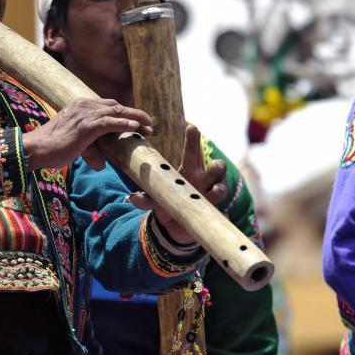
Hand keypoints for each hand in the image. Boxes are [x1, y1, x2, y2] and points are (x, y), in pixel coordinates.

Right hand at [22, 98, 151, 170]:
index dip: (125, 112)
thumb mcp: (75, 144)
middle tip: (149, 125)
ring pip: (116, 112)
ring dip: (135, 119)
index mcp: (80, 106)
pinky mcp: (86, 126)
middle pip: (116, 106)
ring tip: (149, 127)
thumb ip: (90, 150)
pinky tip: (136, 128)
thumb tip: (101, 164)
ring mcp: (84, 114)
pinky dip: (125, 124)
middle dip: (134, 114)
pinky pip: (110, 122)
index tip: (138, 122)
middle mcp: (83, 106)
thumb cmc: (52, 148)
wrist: (36, 149)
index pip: (108, 105)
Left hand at [128, 124, 227, 244]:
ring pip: (221, 189)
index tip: (192, 127)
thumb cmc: (167, 203)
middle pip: (216, 169)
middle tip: (214, 165)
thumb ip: (146, 198)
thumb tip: (134, 197)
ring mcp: (210, 197)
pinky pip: (221, 213)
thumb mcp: (155, 199)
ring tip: (215, 190)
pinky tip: (220, 214)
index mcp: (188, 171)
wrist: (174, 226)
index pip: (191, 153)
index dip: (193, 140)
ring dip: (219, 189)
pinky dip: (220, 213)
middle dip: (218, 166)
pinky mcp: (213, 213)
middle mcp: (203, 181)